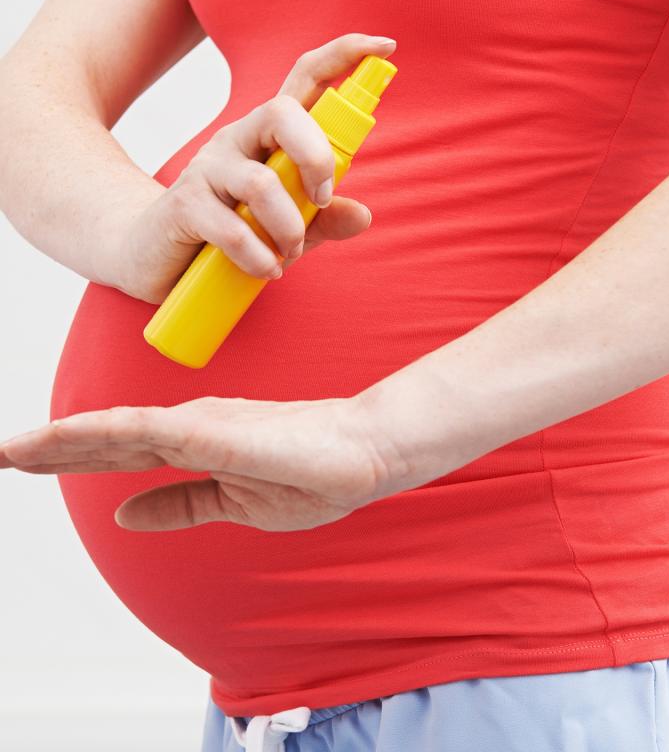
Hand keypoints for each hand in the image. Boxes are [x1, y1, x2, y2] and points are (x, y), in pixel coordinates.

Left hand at [0, 395, 406, 531]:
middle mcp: (188, 425)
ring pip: (113, 431)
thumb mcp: (234, 502)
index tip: (20, 462)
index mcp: (195, 442)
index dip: (70, 456)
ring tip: (8, 450)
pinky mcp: (210, 429)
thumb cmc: (312, 474)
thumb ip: (180, 504)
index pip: (119, 450)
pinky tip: (56, 440)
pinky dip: (94, 434)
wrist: (363, 453)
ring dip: (58, 441)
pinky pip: (141, 431)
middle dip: (49, 450)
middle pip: (105, 439)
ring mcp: (198, 424)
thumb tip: (123, 514)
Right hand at [115, 33, 396, 303]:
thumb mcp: (288, 228)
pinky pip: (232, 229)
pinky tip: (265, 270)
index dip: (343, 56)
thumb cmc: (231, 234)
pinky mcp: (185, 204)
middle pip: (283, 114)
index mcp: (268, 136)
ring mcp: (208, 168)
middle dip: (317, 160)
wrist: (157, 255)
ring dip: (289, 228)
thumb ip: (324, 219)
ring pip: (262, 183)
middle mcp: (238, 139)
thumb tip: (363, 215)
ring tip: (288, 254)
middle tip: (320, 201)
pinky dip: (259, 257)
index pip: (304, 79)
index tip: (383, 45)